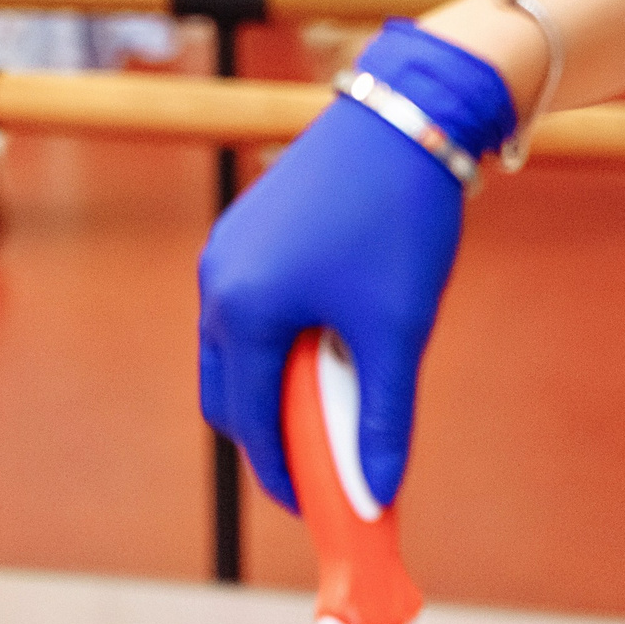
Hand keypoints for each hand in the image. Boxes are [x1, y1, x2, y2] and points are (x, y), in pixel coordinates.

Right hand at [197, 20, 514, 512]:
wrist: (407, 114)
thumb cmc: (401, 218)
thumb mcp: (399, 330)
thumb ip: (382, 420)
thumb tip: (377, 496)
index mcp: (244, 312)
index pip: (253, 424)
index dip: (285, 477)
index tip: (320, 510)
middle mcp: (217, 286)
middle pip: (230, 397)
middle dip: (271, 439)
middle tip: (322, 468)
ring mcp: (224, 257)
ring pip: (233, 357)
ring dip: (274, 391)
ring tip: (332, 408)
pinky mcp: (241, 236)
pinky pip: (243, 316)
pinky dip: (275, 348)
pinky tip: (327, 349)